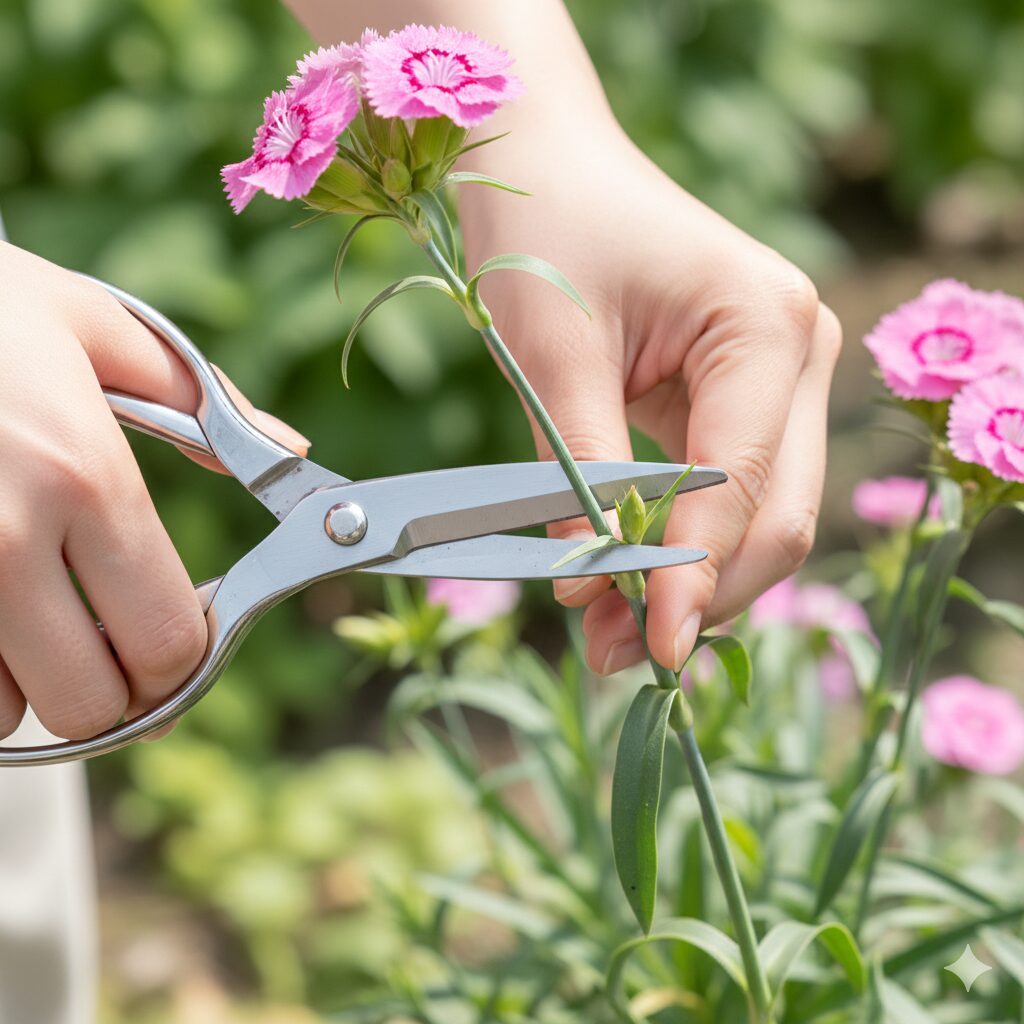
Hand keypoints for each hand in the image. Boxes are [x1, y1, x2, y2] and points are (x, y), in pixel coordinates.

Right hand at [0, 242, 308, 739]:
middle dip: (117, 688)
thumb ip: (205, 404)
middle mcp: (4, 540)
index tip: (182, 635)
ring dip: (32, 683)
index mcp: (85, 477)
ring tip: (33, 615)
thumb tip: (291, 450)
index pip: (169, 640)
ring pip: (6, 714)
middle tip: (112, 642)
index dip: (186, 659)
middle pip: (93, 706)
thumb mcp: (96, 328)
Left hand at [459, 119, 840, 675]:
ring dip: (688, 582)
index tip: (646, 648)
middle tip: (614, 655)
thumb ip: (584, 475)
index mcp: (765, 326)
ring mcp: (777, 380)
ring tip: (607, 637)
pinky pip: (726, 496)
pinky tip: (623, 583)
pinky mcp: (741, 401)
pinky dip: (679, 546)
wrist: (547, 164)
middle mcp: (796, 355)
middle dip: (697, 595)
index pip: (742, 488)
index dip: (693, 579)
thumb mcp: (553, 355)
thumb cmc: (545, 233)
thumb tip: (598, 587)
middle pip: (775, 518)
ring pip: (759, 519)